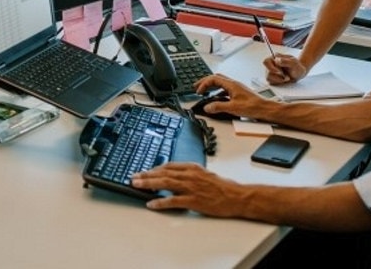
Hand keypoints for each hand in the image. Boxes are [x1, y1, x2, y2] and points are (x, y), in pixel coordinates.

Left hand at [130, 162, 244, 214]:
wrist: (236, 196)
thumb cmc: (222, 187)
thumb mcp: (204, 174)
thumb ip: (188, 173)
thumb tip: (172, 176)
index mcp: (192, 167)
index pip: (168, 166)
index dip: (153, 169)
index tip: (143, 171)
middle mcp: (190, 175)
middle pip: (163, 173)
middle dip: (146, 175)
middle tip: (133, 177)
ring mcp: (191, 188)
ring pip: (165, 183)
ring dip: (149, 184)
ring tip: (137, 185)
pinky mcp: (193, 200)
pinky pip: (173, 200)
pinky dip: (160, 202)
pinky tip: (152, 203)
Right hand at [193, 74, 267, 119]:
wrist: (265, 109)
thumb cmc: (253, 106)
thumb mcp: (233, 108)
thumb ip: (218, 107)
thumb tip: (207, 107)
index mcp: (231, 85)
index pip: (213, 79)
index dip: (203, 84)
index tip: (199, 91)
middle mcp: (234, 84)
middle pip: (216, 78)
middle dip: (205, 82)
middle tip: (197, 87)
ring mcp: (237, 88)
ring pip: (221, 82)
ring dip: (211, 86)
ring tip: (205, 92)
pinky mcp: (239, 93)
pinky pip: (225, 89)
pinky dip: (218, 91)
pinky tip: (218, 99)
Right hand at [263, 52, 306, 84]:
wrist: (299, 73)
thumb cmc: (297, 66)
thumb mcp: (294, 63)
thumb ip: (286, 61)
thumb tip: (277, 61)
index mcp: (275, 58)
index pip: (266, 62)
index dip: (271, 68)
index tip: (279, 72)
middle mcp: (271, 64)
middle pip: (267, 71)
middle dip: (277, 75)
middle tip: (285, 76)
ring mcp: (271, 71)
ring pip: (268, 77)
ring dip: (278, 79)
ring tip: (286, 78)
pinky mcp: (272, 78)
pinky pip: (271, 82)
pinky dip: (278, 82)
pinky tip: (284, 80)